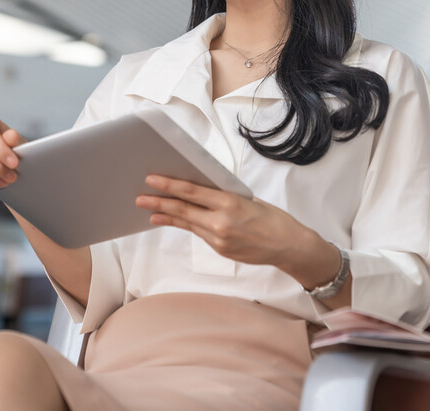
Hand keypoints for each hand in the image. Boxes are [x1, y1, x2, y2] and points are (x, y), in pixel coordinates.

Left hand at [136, 175, 339, 288]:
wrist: (289, 246)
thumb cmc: (272, 218)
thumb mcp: (247, 199)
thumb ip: (222, 197)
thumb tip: (198, 190)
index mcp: (230, 203)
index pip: (192, 192)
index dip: (170, 185)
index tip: (152, 179)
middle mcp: (221, 222)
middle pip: (183, 210)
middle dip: (159, 202)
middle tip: (140, 196)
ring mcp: (219, 238)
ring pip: (187, 223)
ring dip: (166, 215)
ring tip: (149, 209)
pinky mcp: (220, 249)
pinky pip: (197, 233)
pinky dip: (183, 224)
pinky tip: (170, 220)